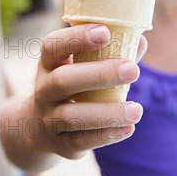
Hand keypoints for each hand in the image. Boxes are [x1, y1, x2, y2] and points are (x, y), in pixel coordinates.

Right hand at [10, 24, 146, 168]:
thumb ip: (109, 53)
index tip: (105, 32)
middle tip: (133, 70)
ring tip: (137, 110)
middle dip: (99, 75)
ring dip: (107, 113)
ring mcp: (49, 118)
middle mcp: (44, 89)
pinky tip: (128, 128)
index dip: (76, 37)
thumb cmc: (70, 86)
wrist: (37, 127)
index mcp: (49, 64)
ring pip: (72, 116)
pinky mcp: (60, 143)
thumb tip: (139, 41)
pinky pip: (82, 141)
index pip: (53, 46)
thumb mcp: (79, 67)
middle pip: (63, 80)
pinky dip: (107, 135)